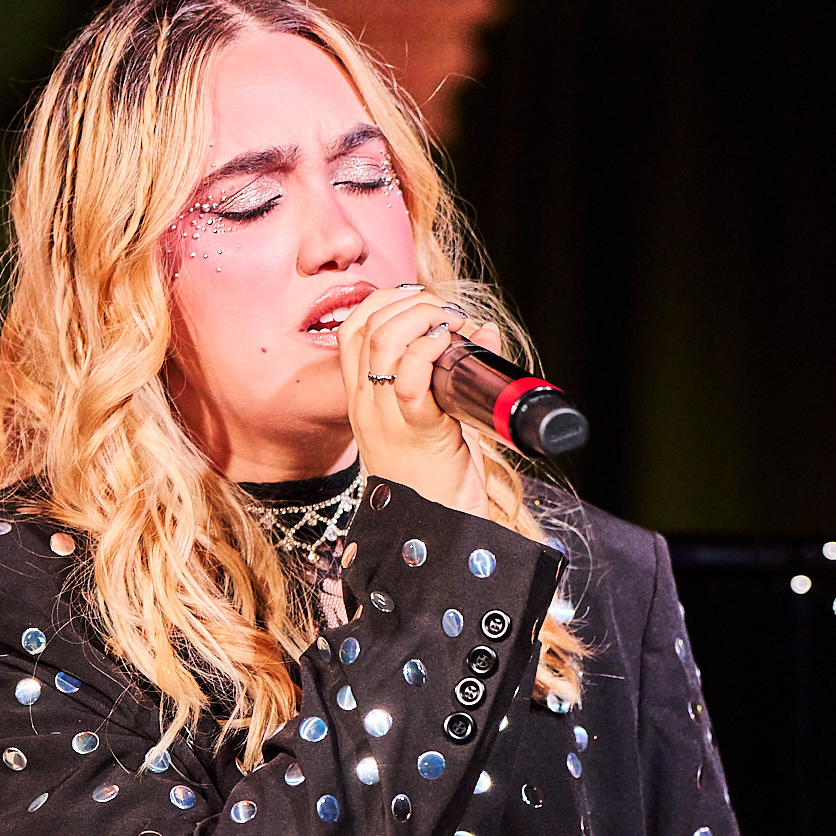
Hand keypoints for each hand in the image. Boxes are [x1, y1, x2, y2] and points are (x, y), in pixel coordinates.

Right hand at [335, 284, 491, 516]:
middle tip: (447, 314)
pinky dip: (430, 350)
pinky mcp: (416, 433)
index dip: (383, 301)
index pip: (352, 329)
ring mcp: (385, 420)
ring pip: (384, 341)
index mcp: (363, 402)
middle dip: (411, 302)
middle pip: (368, 326)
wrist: (436, 534)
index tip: (421, 303)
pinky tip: (450, 345)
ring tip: (452, 326)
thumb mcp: (431, 421)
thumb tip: (482, 331)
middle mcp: (365, 406)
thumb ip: (447, 376)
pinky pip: (410, 378)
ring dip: (424, 318)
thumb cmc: (437, 480)